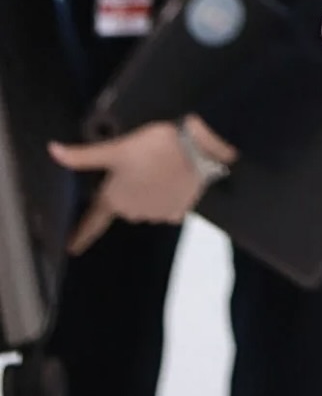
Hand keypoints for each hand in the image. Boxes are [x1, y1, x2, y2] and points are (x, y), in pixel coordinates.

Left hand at [50, 117, 232, 255]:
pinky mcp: (178, 211)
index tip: (71, 248)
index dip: (81, 234)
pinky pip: (165, 208)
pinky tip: (170, 182)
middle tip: (132, 169)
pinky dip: (165, 197)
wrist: (195, 149)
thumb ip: (83, 156)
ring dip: (145, 193)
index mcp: (114, 200)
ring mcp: (156, 215)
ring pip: (143, 206)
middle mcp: (133, 213)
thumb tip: (52, 151)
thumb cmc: (152, 147)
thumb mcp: (115, 149)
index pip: (92, 222)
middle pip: (121, 207)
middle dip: (123, 193)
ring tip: (153, 170)